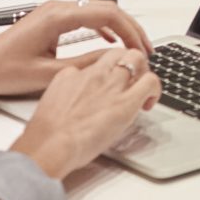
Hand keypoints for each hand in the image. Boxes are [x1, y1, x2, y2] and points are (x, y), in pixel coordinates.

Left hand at [0, 0, 151, 98]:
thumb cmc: (3, 70)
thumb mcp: (47, 74)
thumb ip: (83, 64)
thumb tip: (112, 59)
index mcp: (58, 17)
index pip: (107, 13)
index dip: (130, 30)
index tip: (142, 47)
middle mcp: (58, 8)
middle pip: (106, 8)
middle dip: (129, 27)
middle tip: (145, 48)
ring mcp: (54, 12)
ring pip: (97, 11)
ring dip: (117, 26)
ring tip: (133, 46)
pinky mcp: (50, 20)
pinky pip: (85, 17)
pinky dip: (102, 26)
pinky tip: (109, 39)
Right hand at [8, 48, 161, 182]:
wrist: (48, 146)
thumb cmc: (45, 136)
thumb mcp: (50, 105)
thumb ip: (64, 96)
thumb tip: (74, 103)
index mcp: (71, 74)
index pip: (95, 63)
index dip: (106, 73)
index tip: (108, 84)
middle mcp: (93, 74)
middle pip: (118, 53)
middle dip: (128, 63)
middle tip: (132, 80)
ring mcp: (110, 85)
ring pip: (137, 58)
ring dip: (143, 71)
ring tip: (142, 89)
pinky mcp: (126, 101)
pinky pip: (150, 82)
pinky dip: (154, 89)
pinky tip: (148, 103)